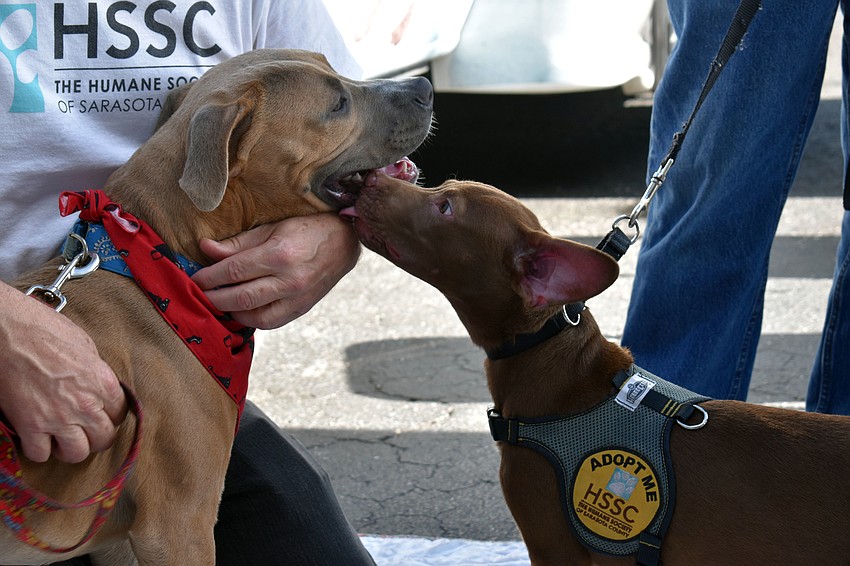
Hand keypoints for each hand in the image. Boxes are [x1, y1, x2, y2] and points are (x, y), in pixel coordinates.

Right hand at [0, 282, 126, 463]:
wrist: (9, 332)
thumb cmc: (44, 330)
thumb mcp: (84, 345)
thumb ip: (95, 371)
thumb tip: (95, 383)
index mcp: (103, 383)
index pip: (120, 414)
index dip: (110, 415)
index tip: (101, 414)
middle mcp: (86, 405)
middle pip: (103, 439)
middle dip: (96, 437)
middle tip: (85, 431)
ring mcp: (58, 418)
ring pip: (76, 453)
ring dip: (71, 449)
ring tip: (63, 439)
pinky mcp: (30, 426)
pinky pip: (40, 454)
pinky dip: (39, 450)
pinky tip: (38, 438)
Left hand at [192, 213, 360, 328]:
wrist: (344, 242)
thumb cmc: (306, 229)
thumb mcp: (272, 228)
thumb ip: (238, 243)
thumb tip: (206, 249)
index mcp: (280, 254)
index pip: (234, 270)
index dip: (210, 276)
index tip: (195, 278)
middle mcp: (290, 280)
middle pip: (241, 296)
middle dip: (214, 297)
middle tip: (198, 295)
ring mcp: (298, 298)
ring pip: (255, 316)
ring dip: (231, 312)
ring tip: (217, 303)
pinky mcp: (302, 308)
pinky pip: (271, 322)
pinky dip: (251, 320)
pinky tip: (241, 311)